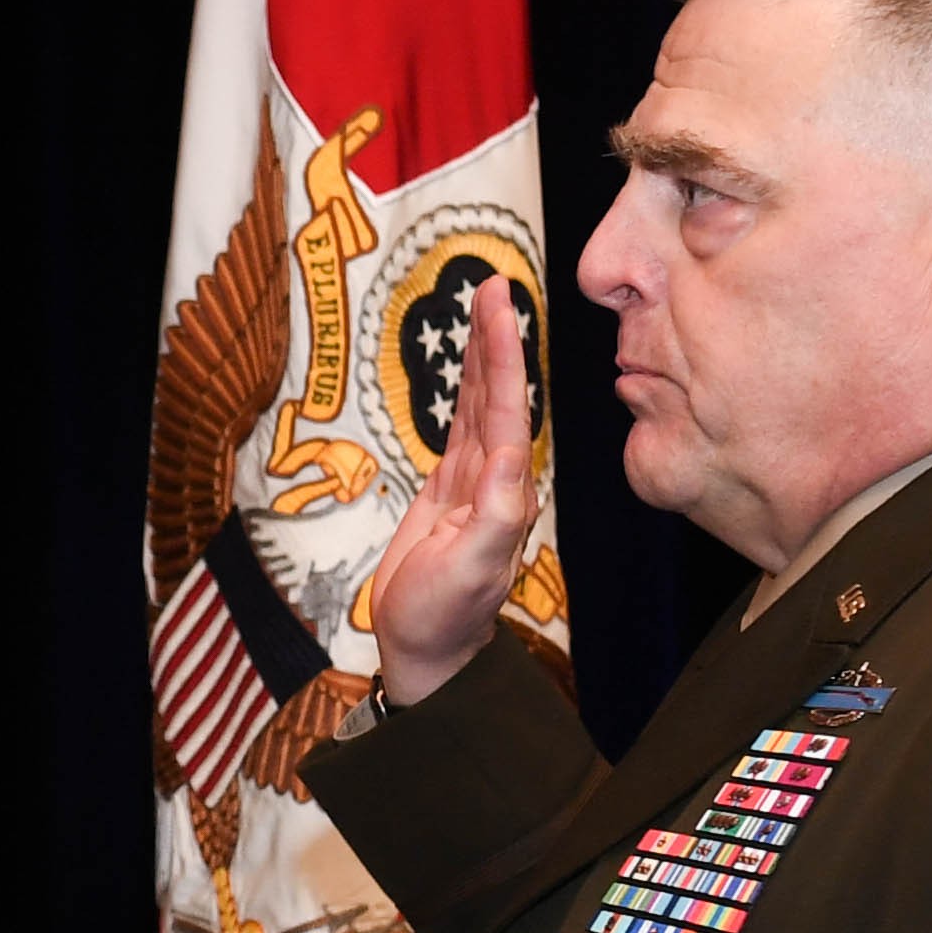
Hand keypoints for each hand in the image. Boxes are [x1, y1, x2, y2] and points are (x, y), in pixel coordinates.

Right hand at [368, 273, 539, 703]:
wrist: (426, 648)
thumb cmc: (442, 615)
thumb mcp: (468, 568)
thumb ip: (492, 515)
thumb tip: (504, 456)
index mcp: (505, 490)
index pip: (505, 408)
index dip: (501, 354)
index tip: (499, 306)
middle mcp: (497, 478)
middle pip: (497, 394)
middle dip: (495, 338)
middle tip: (492, 284)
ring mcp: (474, 482)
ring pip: (478, 403)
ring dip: (480, 354)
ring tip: (480, 305)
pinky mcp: (450, 490)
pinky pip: (458, 425)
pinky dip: (461, 388)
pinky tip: (463, 363)